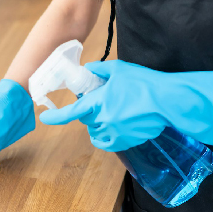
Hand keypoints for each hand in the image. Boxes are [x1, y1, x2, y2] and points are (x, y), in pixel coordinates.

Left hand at [39, 60, 212, 151]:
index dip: (56, 117)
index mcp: (100, 102)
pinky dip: (107, 135)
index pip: (72, 112)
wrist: (167, 102)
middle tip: (104, 101)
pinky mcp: (125, 141)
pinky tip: (117, 125)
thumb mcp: (120, 70)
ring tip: (112, 113)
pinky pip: (108, 141)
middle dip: (91, 112)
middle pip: (87, 121)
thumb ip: (100, 70)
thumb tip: (89, 69)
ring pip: (96, 132)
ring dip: (98, 124)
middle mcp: (104, 120)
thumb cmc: (145, 84)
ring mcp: (115, 133)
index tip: (44, 119)